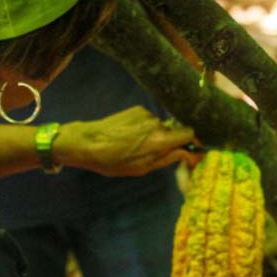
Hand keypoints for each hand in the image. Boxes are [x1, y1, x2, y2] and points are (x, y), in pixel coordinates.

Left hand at [56, 106, 194, 176]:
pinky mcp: (136, 108)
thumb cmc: (113, 161)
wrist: (87, 142)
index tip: (185, 148)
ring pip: (159, 125)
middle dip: (168, 140)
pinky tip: (128, 134)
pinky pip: (148, 119)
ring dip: (153, 134)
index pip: (189, 133)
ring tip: (134, 144)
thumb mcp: (141, 168)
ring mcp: (146, 113)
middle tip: (151, 151)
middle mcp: (157, 123)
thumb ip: (166, 159)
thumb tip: (187, 153)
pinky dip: (143, 127)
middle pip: (174, 130)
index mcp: (160, 140)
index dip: (190, 141)